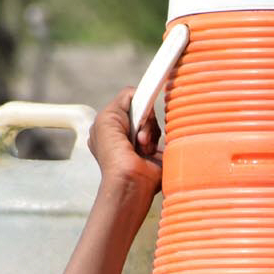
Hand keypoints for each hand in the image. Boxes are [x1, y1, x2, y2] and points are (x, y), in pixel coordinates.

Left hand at [88, 88, 161, 210]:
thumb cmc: (113, 152)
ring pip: (153, 121)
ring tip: (142, 146)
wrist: (129, 179)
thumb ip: (124, 98)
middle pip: (143, 110)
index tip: (136, 112)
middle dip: (142, 119)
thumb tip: (141, 93)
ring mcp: (141, 143)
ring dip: (150, 131)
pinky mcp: (156, 151)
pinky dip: (157, 139)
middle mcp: (125, 134)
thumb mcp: (108, 117)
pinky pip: (164, 133)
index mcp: (109, 127)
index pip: (128, 103)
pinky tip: (149, 151)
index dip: (134, 106)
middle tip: (137, 134)